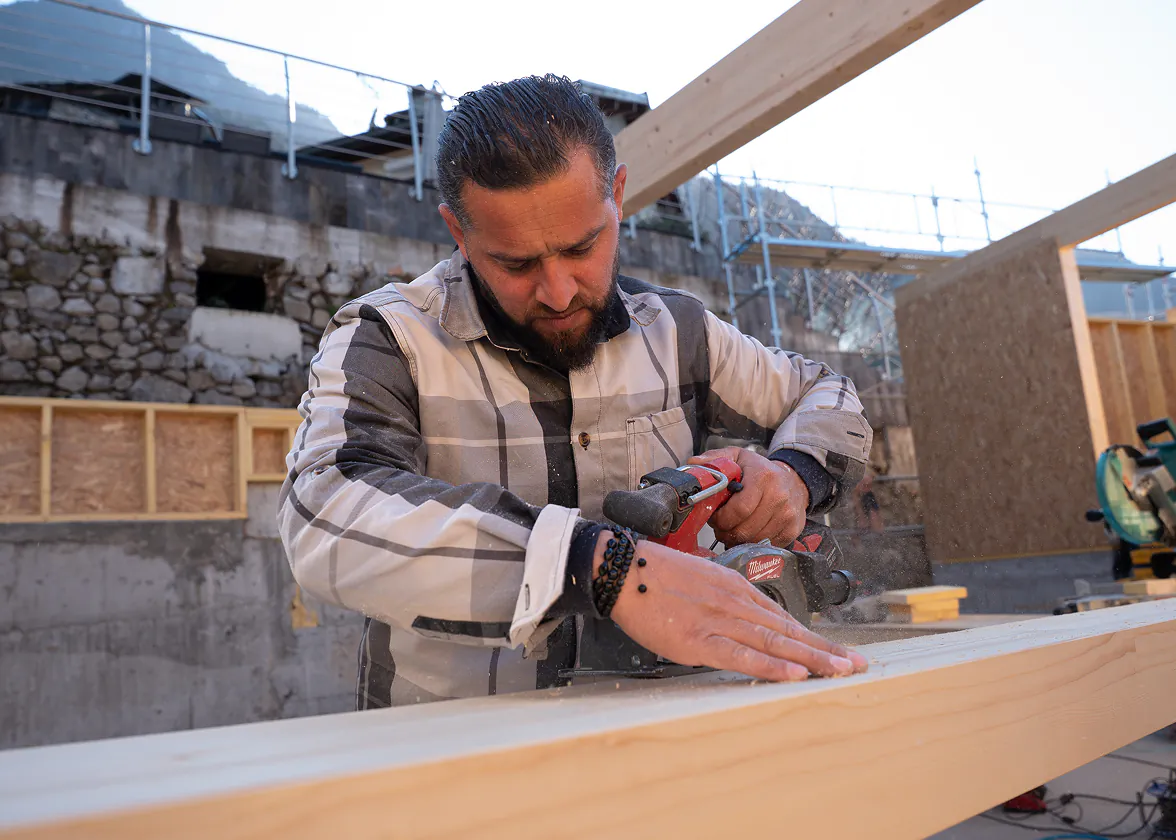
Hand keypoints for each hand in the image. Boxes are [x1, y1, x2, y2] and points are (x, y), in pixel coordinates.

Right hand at [595, 534, 867, 680]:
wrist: (622, 569)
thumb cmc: (654, 575)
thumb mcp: (699, 582)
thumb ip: (723, 602)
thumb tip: (741, 622)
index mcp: (735, 589)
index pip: (782, 618)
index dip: (813, 636)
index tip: (838, 650)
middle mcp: (735, 603)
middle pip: (788, 630)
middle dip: (825, 649)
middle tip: (857, 665)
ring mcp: (719, 621)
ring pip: (775, 642)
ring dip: (811, 659)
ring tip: (841, 671)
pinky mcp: (699, 639)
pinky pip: (742, 655)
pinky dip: (770, 665)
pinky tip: (794, 673)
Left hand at [689, 447, 808, 547]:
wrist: (794, 481)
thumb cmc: (760, 471)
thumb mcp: (737, 457)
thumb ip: (714, 460)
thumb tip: (692, 464)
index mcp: (763, 477)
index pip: (739, 509)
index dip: (722, 518)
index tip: (715, 517)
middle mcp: (779, 496)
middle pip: (745, 529)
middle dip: (726, 532)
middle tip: (720, 527)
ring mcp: (788, 515)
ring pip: (754, 541)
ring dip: (737, 540)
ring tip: (732, 529)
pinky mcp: (792, 530)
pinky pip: (766, 546)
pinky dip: (752, 544)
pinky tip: (747, 533)